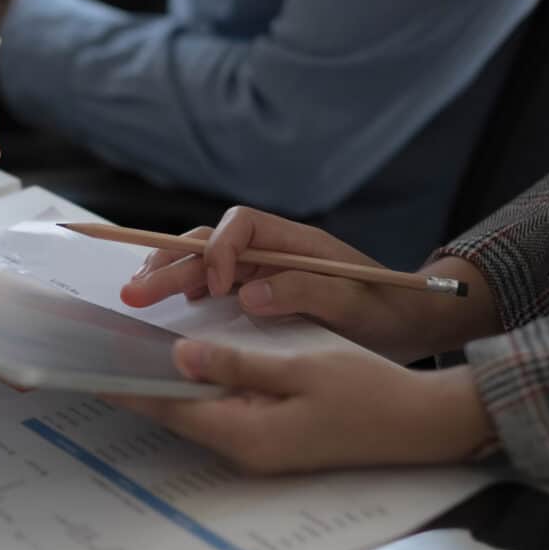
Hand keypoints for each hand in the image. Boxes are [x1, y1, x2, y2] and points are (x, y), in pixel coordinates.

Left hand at [107, 340, 494, 473]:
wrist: (420, 424)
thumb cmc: (368, 392)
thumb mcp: (300, 367)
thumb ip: (237, 362)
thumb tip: (180, 355)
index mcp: (247, 432)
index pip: (169, 407)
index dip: (128, 384)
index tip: (91, 365)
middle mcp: (244, 447)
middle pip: (176, 412)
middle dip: (141, 380)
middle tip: (104, 346)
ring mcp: (258, 447)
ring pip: (196, 412)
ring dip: (168, 382)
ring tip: (133, 348)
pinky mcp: (271, 438)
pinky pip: (220, 412)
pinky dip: (198, 387)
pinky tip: (188, 363)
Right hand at [120, 207, 496, 362]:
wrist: (413, 322)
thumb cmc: (390, 309)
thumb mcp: (356, 303)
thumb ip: (306, 291)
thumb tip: (249, 294)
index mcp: (294, 241)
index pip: (240, 227)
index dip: (218, 252)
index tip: (214, 289)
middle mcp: (272, 250)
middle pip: (209, 243)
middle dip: (170, 263)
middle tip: (135, 293)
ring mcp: (262, 271)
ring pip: (203, 261)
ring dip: (167, 274)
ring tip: (135, 294)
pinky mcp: (258, 293)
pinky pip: (212, 284)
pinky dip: (184, 291)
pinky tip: (166, 308)